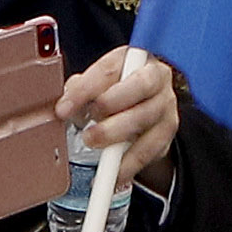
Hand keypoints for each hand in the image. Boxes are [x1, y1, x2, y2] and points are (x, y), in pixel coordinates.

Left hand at [56, 45, 182, 195]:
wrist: (147, 103)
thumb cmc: (118, 89)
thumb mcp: (98, 82)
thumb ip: (81, 88)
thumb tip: (65, 103)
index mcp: (135, 58)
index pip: (109, 69)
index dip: (85, 89)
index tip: (63, 109)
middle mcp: (157, 77)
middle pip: (138, 87)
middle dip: (109, 106)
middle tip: (85, 127)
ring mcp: (166, 104)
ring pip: (145, 119)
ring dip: (115, 135)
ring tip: (92, 144)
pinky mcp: (167, 132)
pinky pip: (149, 150)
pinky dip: (128, 165)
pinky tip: (112, 174)